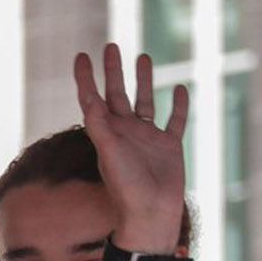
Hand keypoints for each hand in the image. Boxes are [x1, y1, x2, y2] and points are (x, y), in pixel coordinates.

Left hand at [73, 44, 187, 249]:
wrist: (150, 215)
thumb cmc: (126, 188)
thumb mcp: (109, 153)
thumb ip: (99, 126)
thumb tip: (88, 99)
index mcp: (108, 134)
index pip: (93, 99)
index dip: (86, 78)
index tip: (81, 56)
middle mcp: (126, 133)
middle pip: (118, 94)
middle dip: (114, 71)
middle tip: (111, 46)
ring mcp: (148, 139)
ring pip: (145, 102)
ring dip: (143, 81)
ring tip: (143, 57)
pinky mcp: (170, 147)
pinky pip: (175, 121)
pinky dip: (178, 105)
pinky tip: (180, 88)